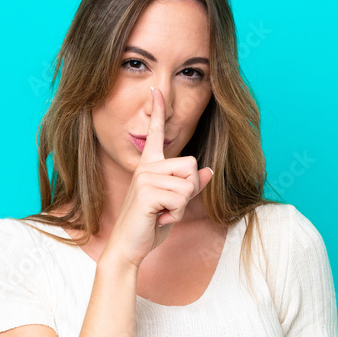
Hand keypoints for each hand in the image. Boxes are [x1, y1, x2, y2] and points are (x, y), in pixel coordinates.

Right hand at [105, 86, 213, 266]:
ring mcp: (144, 177)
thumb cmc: (149, 225)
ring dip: (181, 206)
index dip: (158, 111)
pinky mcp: (146, 191)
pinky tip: (158, 218)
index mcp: (150, 166)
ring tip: (161, 213)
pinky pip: (181, 197)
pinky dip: (175, 214)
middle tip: (168, 207)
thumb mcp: (175, 205)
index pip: (156, 134)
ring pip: (188, 184)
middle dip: (189, 190)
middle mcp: (146, 167)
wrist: (128, 246)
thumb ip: (190, 186)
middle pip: (191, 164)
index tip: (156, 90)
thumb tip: (209, 171)